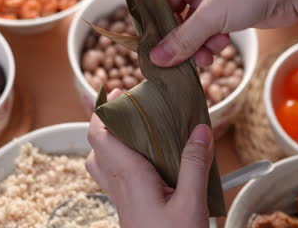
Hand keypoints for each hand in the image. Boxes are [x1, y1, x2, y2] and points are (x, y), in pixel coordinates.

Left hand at [86, 89, 214, 227]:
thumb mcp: (192, 203)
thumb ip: (195, 164)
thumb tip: (200, 128)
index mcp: (129, 177)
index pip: (101, 135)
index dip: (102, 110)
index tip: (116, 91)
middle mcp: (118, 184)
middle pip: (97, 144)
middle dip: (106, 120)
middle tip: (129, 105)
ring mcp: (119, 196)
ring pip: (99, 161)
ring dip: (108, 140)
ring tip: (132, 128)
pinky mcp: (126, 205)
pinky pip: (110, 175)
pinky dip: (117, 157)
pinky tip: (141, 159)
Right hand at [151, 0, 297, 67]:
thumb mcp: (211, 15)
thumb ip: (182, 39)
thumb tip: (156, 59)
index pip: (160, 0)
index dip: (160, 27)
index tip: (157, 50)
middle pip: (176, 15)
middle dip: (184, 40)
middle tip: (185, 60)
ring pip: (193, 25)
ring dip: (199, 44)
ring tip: (209, 54)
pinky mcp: (225, 6)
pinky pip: (208, 28)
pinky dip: (212, 39)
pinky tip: (222, 43)